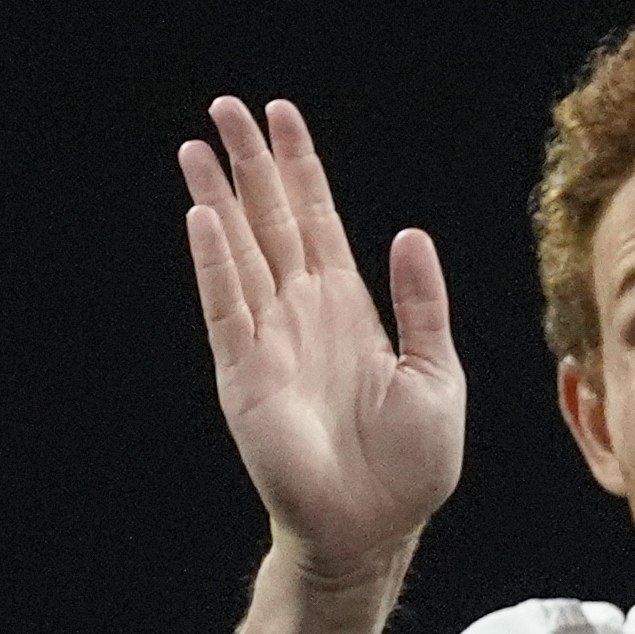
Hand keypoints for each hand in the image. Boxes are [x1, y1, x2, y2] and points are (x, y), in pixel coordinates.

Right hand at [181, 98, 461, 585]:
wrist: (377, 527)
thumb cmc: (411, 462)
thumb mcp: (436, 371)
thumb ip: (422, 304)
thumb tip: (409, 234)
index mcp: (350, 307)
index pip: (320, 220)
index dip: (302, 169)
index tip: (282, 117)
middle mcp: (304, 312)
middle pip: (272, 221)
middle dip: (251, 164)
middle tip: (226, 106)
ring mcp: (269, 339)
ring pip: (240, 251)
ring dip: (219, 198)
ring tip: (198, 144)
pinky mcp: (245, 374)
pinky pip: (227, 306)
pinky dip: (216, 261)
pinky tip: (203, 216)